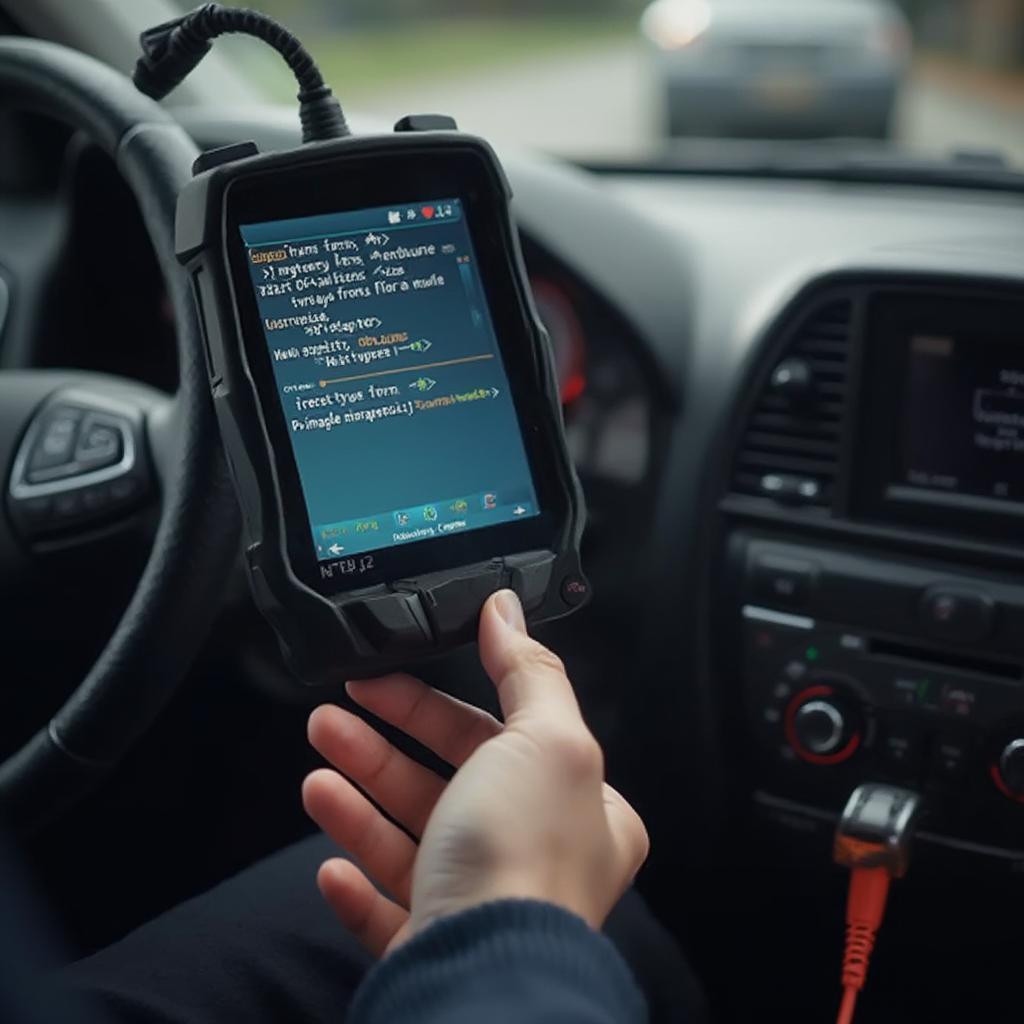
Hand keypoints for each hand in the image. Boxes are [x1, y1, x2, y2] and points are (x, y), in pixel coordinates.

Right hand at [302, 589, 648, 957]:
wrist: (482, 981)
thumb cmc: (525, 859)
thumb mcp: (546, 739)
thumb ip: (527, 671)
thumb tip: (506, 612)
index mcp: (580, 808)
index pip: (496, 736)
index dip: (432, 705)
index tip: (381, 679)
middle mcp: (537, 858)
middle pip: (445, 784)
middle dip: (381, 748)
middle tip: (329, 718)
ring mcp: (482, 906)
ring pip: (410, 844)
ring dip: (359, 806)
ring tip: (316, 775)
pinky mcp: (437, 950)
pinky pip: (388, 912)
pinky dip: (357, 886)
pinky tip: (330, 866)